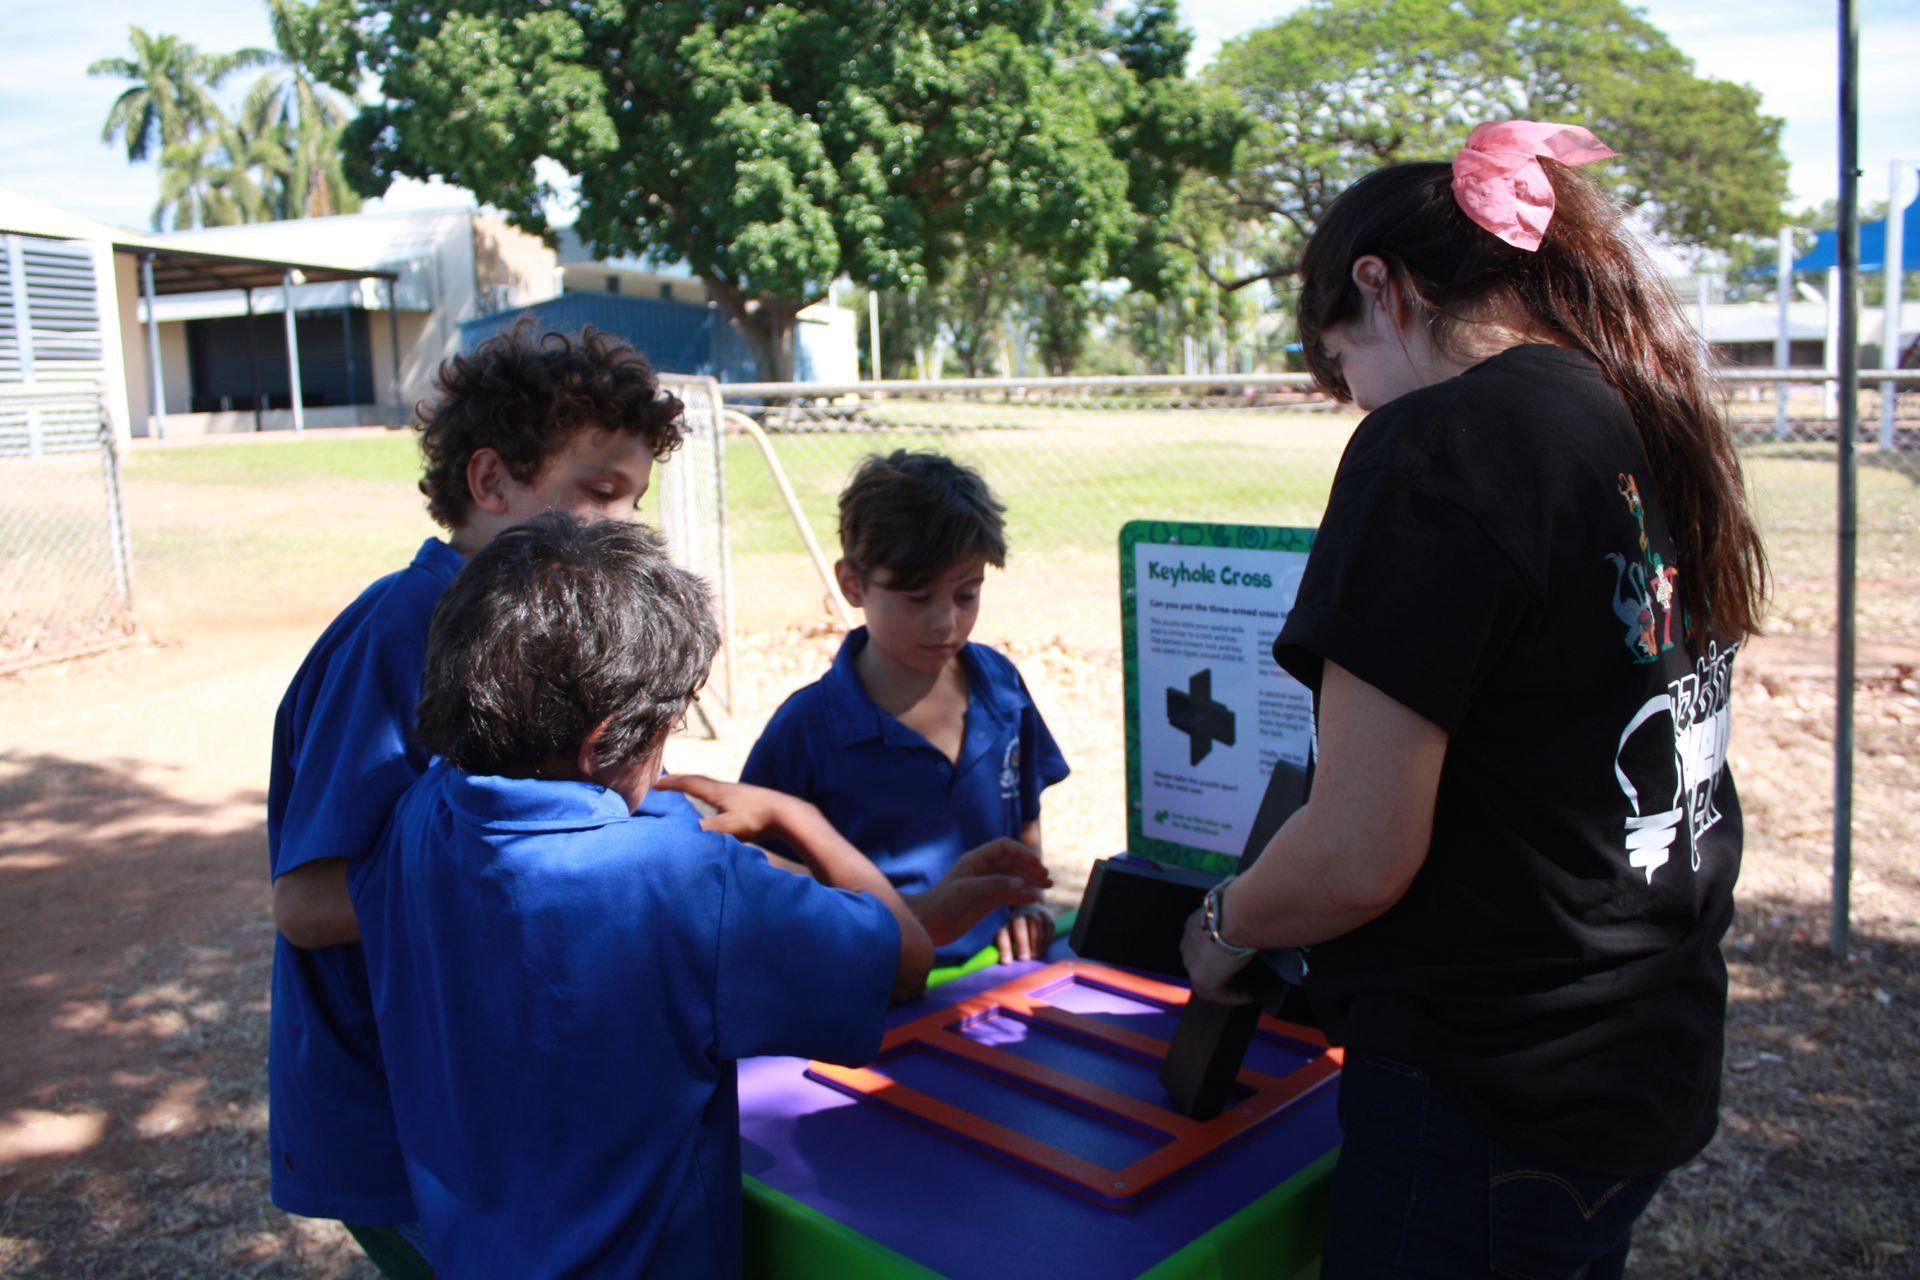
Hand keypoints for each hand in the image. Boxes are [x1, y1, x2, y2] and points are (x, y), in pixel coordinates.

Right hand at [652, 774, 805, 841]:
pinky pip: (721, 796)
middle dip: (681, 782)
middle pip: (699, 781)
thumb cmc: (756, 818)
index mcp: (717, 791)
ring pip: (711, 788)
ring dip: (696, 788)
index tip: (655, 783)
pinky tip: (715, 807)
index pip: (689, 783)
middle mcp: (726, 788)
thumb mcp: (727, 827)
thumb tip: (684, 834)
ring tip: (686, 791)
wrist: (787, 814)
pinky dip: (710, 797)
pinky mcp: (747, 801)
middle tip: (666, 783)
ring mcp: (737, 793)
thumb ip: (705, 831)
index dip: (671, 783)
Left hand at [905, 837, 1049, 945]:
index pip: (1004, 847)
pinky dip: (1022, 895)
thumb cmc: (943, 904)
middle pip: (1012, 862)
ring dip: (1030, 881)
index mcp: (976, 860)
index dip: (1022, 852)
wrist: (928, 925)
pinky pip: (1008, 895)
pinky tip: (1034, 899)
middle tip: (1047, 877)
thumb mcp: (969, 891)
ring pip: (1013, 879)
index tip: (1037, 864)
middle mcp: (982, 871)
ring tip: (1047, 886)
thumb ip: (996, 884)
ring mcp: (985, 887)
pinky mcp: (986, 902)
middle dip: (1030, 867)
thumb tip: (1021, 882)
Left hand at [995, 903, 1054, 963]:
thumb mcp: (1010, 941)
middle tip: (1024, 959)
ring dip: (1035, 941)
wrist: (1032, 912)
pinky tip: (1044, 949)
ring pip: (1035, 923)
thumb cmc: (1018, 935)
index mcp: (1007, 925)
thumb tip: (1006, 963)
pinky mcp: (1047, 916)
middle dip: (1021, 943)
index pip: (1002, 934)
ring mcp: (1034, 914)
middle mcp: (1019, 917)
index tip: (1006, 962)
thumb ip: (1007, 951)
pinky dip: (1047, 939)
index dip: (1003, 948)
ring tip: (1035, 956)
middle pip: (1019, 925)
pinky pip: (1048, 925)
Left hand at [1180, 906, 1257, 1004]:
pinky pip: (1219, 994)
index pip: (1200, 943)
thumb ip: (1234, 920)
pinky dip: (1235, 996)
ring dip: (1226, 986)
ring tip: (1246, 991)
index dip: (1214, 953)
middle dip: (1217, 971)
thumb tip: (1250, 923)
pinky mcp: (1202, 980)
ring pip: (1208, 980)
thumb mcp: (1234, 911)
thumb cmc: (1240, 908)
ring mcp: (1191, 963)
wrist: (1235, 916)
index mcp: (1194, 925)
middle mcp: (1188, 944)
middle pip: (1200, 963)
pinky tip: (1250, 996)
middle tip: (1239, 978)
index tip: (1230, 959)